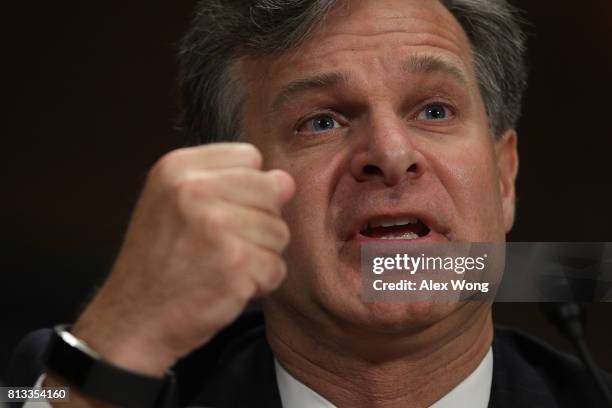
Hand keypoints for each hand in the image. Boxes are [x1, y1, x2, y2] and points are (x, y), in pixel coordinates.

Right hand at [70, 143, 294, 376]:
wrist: (133, 320)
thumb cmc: (160, 262)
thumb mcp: (175, 203)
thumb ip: (230, 183)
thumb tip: (286, 181)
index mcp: (178, 167)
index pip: (250, 157)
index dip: (246, 188)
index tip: (219, 213)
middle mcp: (195, 190)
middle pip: (271, 191)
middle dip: (258, 222)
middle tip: (221, 246)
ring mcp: (216, 227)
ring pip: (279, 231)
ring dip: (260, 256)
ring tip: (221, 266)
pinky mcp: (235, 264)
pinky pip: (277, 268)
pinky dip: (260, 284)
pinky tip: (227, 286)